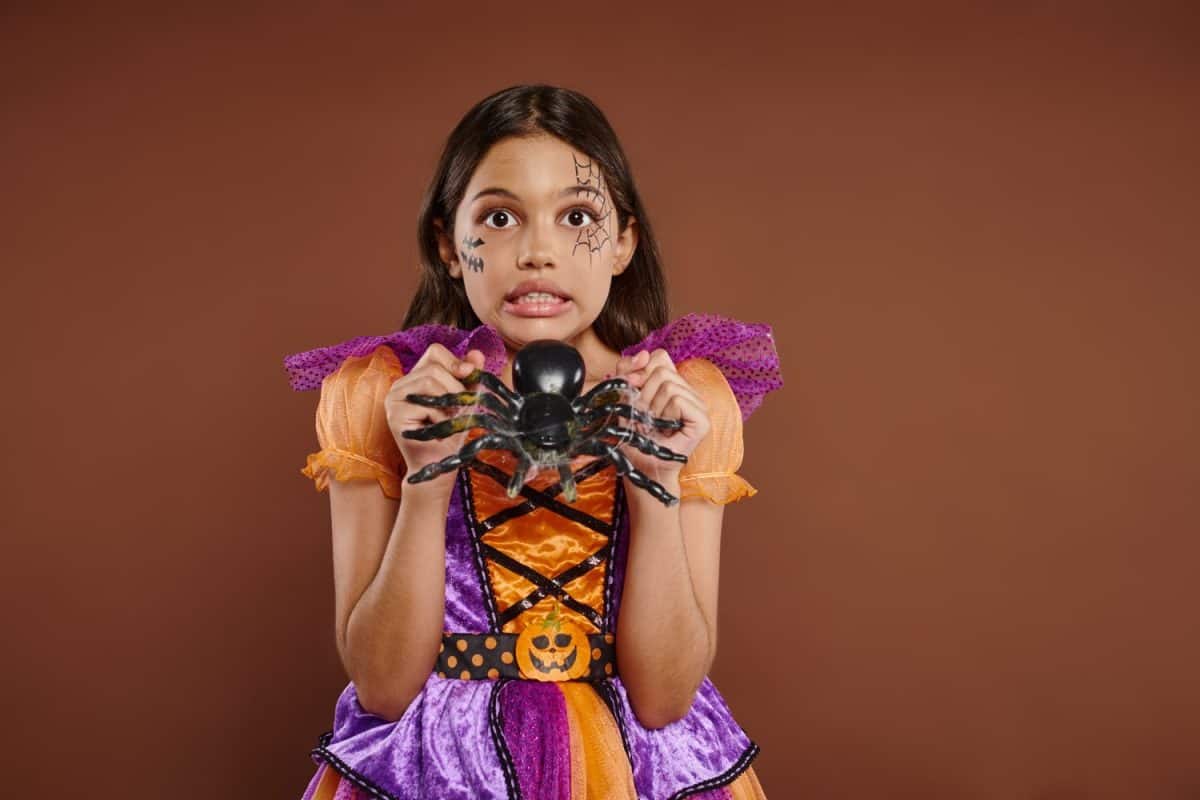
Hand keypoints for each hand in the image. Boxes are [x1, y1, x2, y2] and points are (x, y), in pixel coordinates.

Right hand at [385, 344, 486, 491]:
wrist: (439, 468)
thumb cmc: (450, 436)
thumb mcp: (465, 402)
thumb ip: (469, 378)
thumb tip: (477, 354)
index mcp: (416, 378)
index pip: (434, 351)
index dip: (455, 361)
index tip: (469, 375)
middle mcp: (400, 385)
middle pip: (434, 367)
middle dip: (455, 388)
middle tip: (458, 410)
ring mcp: (393, 399)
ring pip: (429, 381)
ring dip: (449, 403)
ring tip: (448, 420)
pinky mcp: (393, 415)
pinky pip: (426, 404)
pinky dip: (441, 418)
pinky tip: (438, 430)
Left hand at [612, 349, 710, 483]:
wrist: (640, 466)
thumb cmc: (633, 436)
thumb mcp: (623, 398)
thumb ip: (627, 372)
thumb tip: (644, 354)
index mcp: (673, 384)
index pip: (660, 356)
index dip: (641, 371)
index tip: (632, 390)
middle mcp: (689, 392)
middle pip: (662, 370)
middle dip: (645, 394)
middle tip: (645, 417)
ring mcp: (699, 405)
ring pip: (669, 385)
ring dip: (653, 408)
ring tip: (655, 425)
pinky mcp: (702, 420)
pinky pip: (678, 399)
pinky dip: (665, 414)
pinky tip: (665, 429)